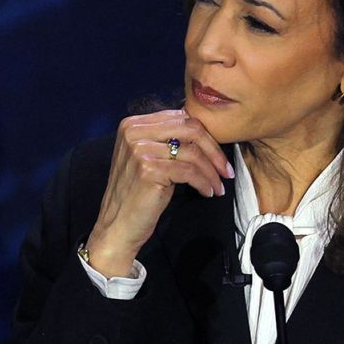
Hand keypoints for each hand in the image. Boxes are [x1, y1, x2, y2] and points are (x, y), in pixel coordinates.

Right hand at [87, 109, 233, 275]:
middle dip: (214, 151)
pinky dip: (204, 182)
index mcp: (132, 124)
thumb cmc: (137, 194)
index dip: (206, 136)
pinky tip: (208, 192)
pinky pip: (189, 171)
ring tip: (218, 186)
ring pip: (192, 153)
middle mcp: (134, 132)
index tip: (219, 156)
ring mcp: (139, 149)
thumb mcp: (148, 158)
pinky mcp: (148, 169)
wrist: (117, 225)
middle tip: (226, 171)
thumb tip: (204, 132)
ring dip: (212, 172)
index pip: (181, 118)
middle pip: (190, 129)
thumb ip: (166, 139)